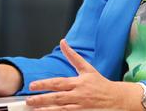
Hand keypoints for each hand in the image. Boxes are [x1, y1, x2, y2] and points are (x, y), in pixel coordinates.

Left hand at [26, 39, 143, 110]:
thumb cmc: (100, 83)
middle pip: (57, 97)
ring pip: (61, 109)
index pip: (59, 82)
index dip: (45, 84)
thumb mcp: (87, 68)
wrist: (116, 98)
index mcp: (79, 82)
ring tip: (35, 109)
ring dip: (47, 109)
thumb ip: (73, 56)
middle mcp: (79, 94)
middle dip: (42, 99)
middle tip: (29, 100)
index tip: (33, 85)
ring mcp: (80, 106)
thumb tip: (63, 42)